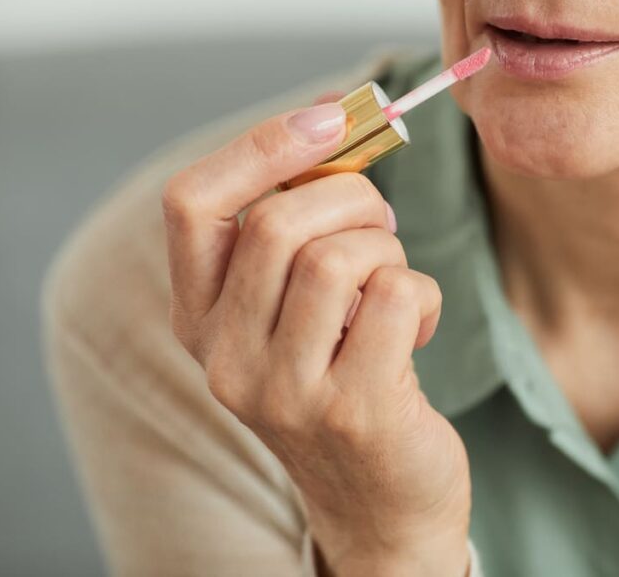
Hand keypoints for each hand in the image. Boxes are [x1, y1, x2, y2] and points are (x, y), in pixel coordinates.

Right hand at [161, 94, 471, 576]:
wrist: (379, 503)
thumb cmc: (345, 378)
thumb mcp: (299, 308)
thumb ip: (299, 227)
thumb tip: (336, 115)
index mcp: (200, 319)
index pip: (192, 204)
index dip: (263, 144)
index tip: (331, 116)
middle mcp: (225, 358)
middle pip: (279, 223)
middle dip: (353, 199)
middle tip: (381, 225)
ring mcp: (285, 392)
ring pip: (340, 257)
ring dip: (388, 252)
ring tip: (395, 285)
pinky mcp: (354, 411)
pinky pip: (399, 296)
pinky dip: (425, 294)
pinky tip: (417, 330)